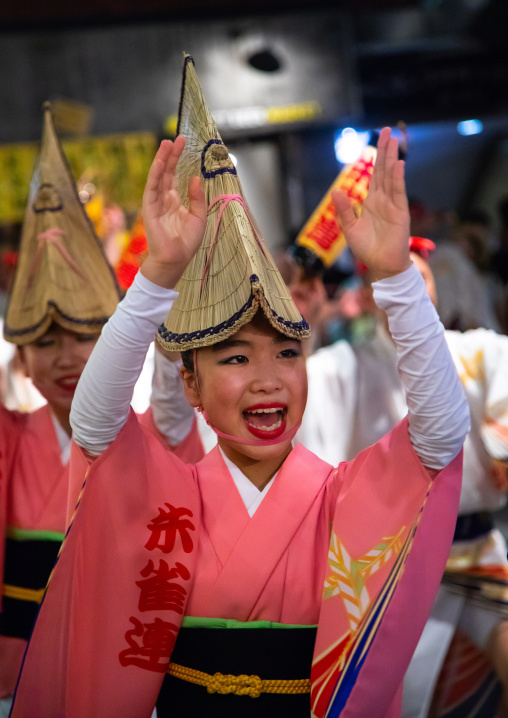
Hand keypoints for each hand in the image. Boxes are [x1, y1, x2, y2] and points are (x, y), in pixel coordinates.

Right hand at [141, 136, 206, 288]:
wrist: (175, 260)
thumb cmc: (186, 243)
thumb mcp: (198, 217)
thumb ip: (197, 198)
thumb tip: (194, 177)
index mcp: (175, 201)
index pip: (175, 175)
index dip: (178, 160)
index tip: (184, 144)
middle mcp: (164, 199)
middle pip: (166, 172)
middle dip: (171, 155)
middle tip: (177, 138)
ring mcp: (156, 203)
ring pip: (158, 177)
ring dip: (162, 160)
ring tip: (167, 143)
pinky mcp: (150, 208)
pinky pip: (151, 188)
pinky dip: (155, 175)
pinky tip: (159, 163)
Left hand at [331, 127, 410, 281]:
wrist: (381, 266)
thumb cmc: (367, 249)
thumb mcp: (350, 229)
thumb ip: (344, 210)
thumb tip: (335, 191)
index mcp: (372, 202)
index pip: (375, 175)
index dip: (376, 158)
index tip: (377, 139)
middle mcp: (384, 200)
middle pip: (385, 170)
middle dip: (386, 150)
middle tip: (388, 130)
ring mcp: (393, 205)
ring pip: (392, 177)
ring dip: (393, 158)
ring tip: (394, 140)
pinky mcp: (400, 214)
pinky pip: (399, 193)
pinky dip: (399, 179)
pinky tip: (399, 165)